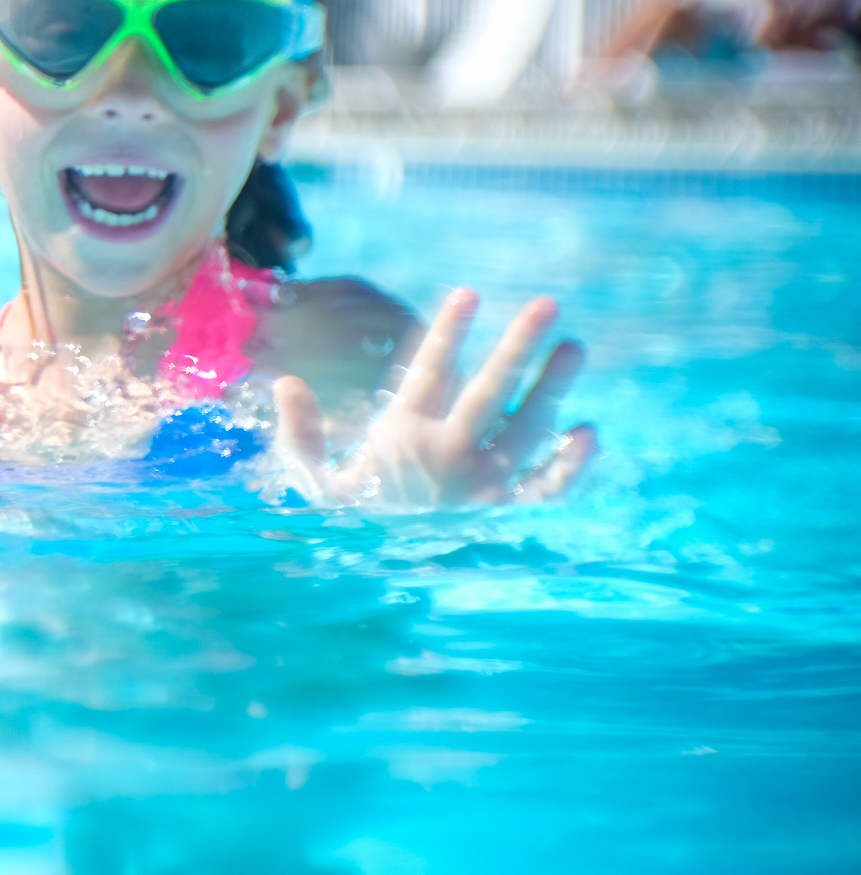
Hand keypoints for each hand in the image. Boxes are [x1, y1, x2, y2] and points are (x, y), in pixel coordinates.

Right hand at [273, 288, 596, 506]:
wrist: (382, 581)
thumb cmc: (352, 520)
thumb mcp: (314, 482)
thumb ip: (298, 434)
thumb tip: (286, 382)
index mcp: (402, 440)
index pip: (428, 374)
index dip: (448, 331)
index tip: (469, 293)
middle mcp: (449, 458)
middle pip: (490, 393)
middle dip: (519, 345)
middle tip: (548, 303)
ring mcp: (484, 486)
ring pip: (528, 429)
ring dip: (553, 387)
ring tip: (574, 347)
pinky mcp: (508, 512)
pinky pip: (547, 487)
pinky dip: (571, 464)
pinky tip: (588, 431)